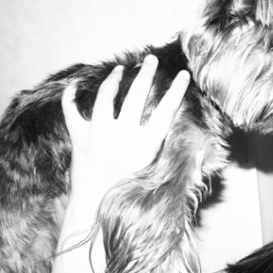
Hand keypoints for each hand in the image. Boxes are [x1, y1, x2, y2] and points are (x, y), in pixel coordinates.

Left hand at [61, 55, 189, 202]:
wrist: (95, 212)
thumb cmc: (129, 197)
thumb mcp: (157, 176)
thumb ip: (174, 160)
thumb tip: (201, 150)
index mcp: (145, 145)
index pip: (166, 110)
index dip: (177, 90)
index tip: (184, 75)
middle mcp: (122, 135)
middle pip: (137, 95)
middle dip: (146, 73)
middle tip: (150, 60)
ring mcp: (98, 134)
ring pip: (106, 96)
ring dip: (115, 80)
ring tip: (122, 69)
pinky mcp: (79, 138)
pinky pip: (71, 111)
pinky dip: (70, 97)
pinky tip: (73, 85)